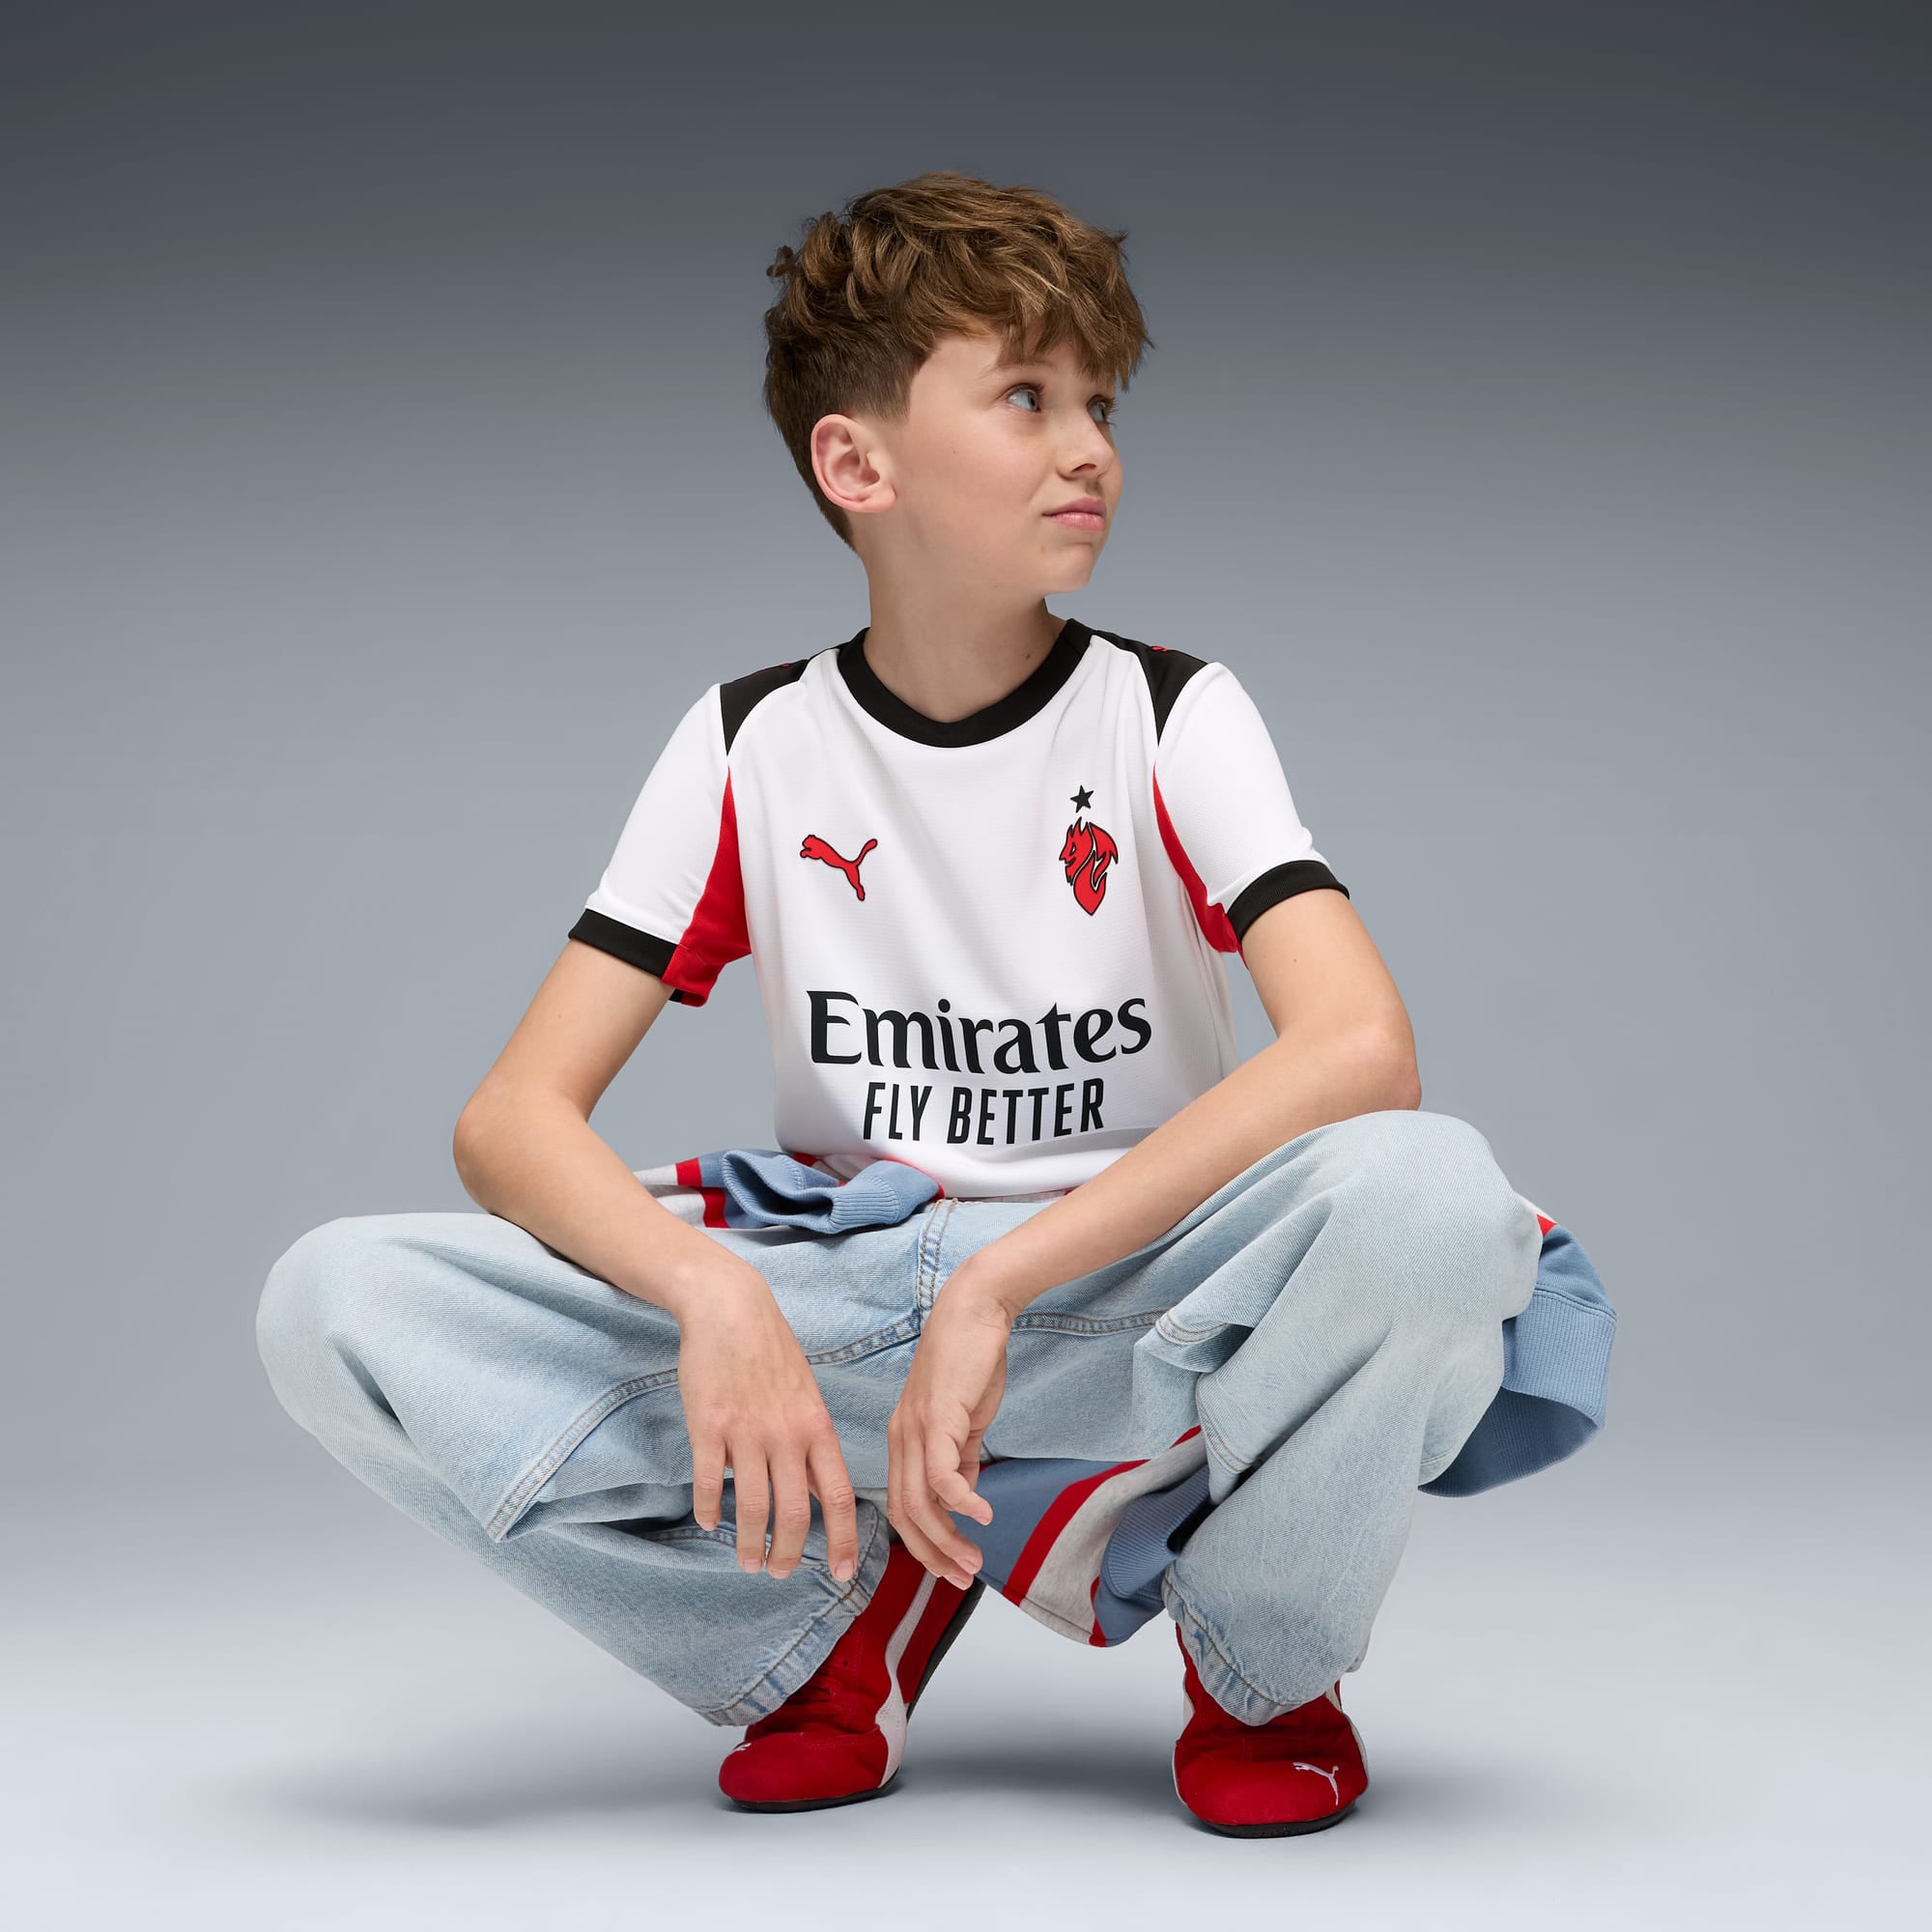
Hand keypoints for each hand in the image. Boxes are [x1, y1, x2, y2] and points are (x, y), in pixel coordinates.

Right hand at [674, 1258, 860, 1583]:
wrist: (731, 1310)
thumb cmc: (771, 1352)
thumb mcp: (806, 1395)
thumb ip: (812, 1443)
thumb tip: (818, 1490)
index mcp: (817, 1427)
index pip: (837, 1496)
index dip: (841, 1540)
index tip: (841, 1572)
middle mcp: (786, 1434)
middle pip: (793, 1513)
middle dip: (788, 1553)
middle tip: (779, 1572)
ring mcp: (747, 1432)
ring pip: (752, 1507)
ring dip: (750, 1543)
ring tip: (748, 1562)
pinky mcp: (709, 1427)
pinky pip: (711, 1482)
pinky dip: (711, 1509)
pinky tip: (711, 1522)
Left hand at [887, 1259, 1015, 1588]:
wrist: (975, 1310)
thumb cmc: (971, 1360)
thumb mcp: (964, 1419)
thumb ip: (962, 1458)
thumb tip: (966, 1497)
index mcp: (904, 1440)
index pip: (903, 1508)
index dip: (923, 1545)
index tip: (949, 1570)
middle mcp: (901, 1438)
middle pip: (905, 1514)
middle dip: (932, 1555)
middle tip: (961, 1580)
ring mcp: (916, 1428)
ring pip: (919, 1502)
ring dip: (946, 1539)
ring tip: (973, 1562)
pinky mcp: (938, 1417)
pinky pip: (941, 1474)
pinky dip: (960, 1503)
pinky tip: (982, 1516)